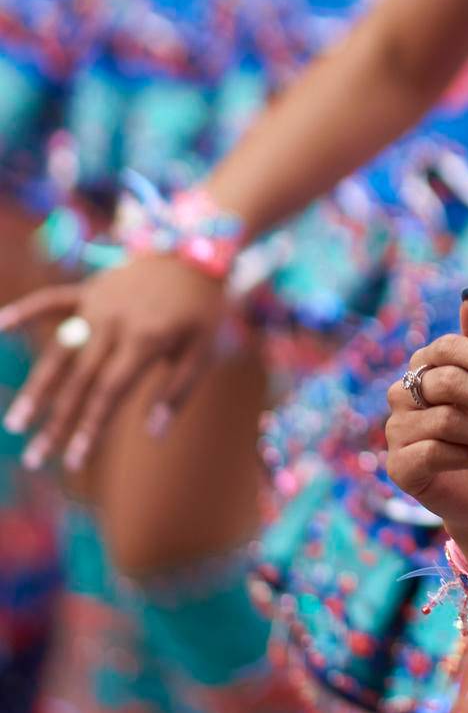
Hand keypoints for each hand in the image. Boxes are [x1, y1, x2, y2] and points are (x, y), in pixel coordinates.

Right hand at [0, 254, 227, 471]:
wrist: (198, 251)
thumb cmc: (202, 308)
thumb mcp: (204, 350)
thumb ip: (177, 391)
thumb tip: (153, 434)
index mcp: (145, 341)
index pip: (109, 394)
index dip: (90, 428)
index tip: (74, 461)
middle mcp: (114, 324)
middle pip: (79, 381)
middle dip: (57, 422)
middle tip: (35, 457)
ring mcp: (96, 304)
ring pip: (58, 351)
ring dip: (36, 387)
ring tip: (16, 422)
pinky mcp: (88, 288)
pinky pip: (51, 300)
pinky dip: (24, 311)